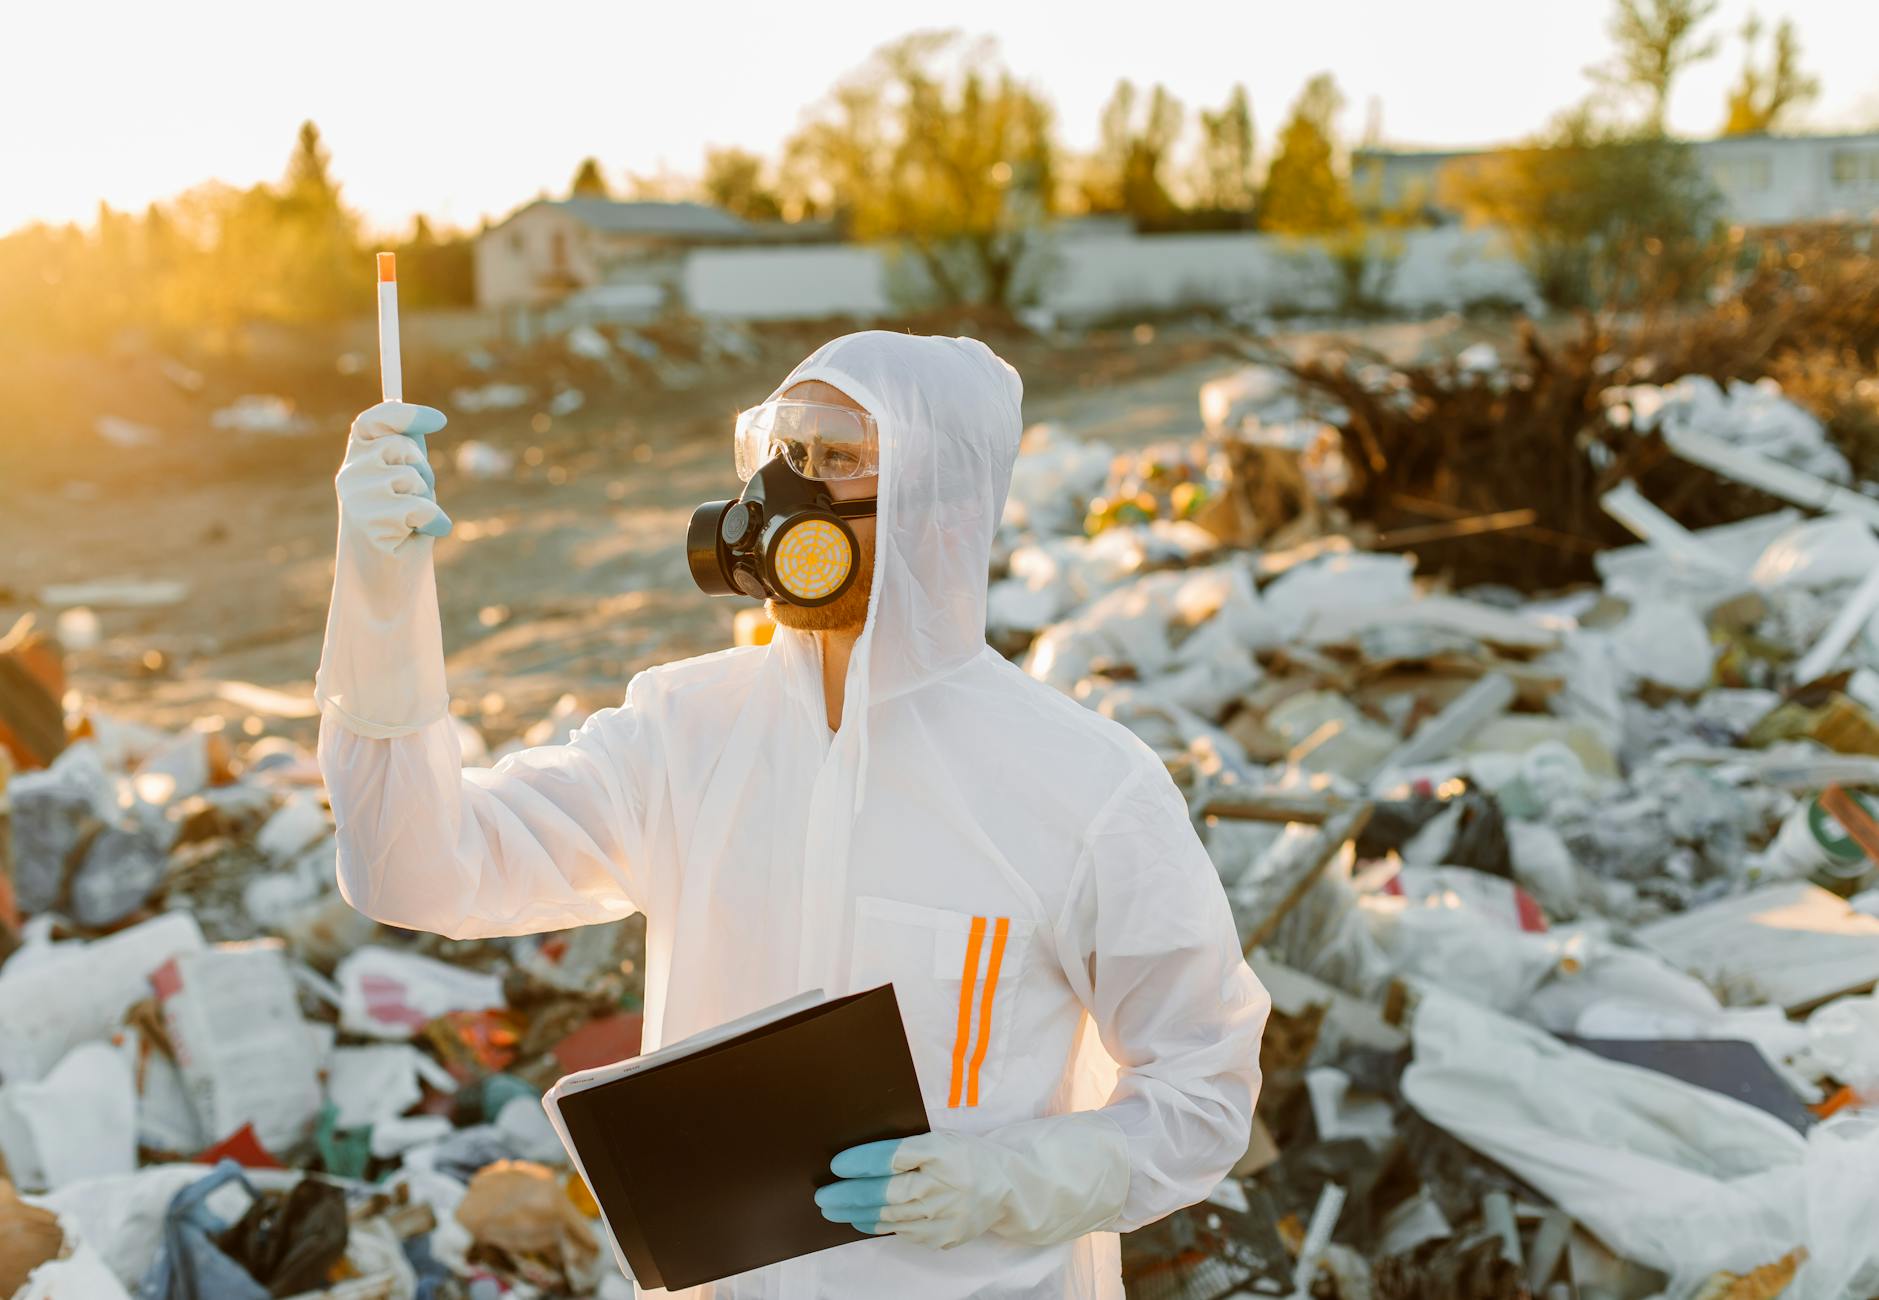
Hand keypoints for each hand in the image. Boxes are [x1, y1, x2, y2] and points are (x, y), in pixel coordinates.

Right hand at [337, 401, 451, 553]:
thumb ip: (409, 457)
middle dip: (424, 472)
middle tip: (418, 501)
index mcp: (357, 462)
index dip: (404, 414)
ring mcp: (355, 497)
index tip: (439, 420)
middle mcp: (349, 475)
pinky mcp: (367, 521)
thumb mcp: (408, 487)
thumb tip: (420, 424)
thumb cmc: (403, 533)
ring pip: (411, 477)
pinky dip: (432, 522)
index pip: (372, 421)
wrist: (387, 583)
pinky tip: (420, 536)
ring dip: (426, 500)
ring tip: (412, 523)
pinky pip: (418, 507)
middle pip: (402, 447)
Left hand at [815, 1115, 1129, 1251]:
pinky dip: (880, 1225)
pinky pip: (905, 1231)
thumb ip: (906, 1149)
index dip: (863, 1161)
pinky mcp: (945, 1237)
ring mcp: (945, 1215)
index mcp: (942, 1152)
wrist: (1009, 1189)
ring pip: (892, 1216)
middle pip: (888, 1191)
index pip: (895, 1156)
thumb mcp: (940, 1141)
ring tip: (833, 1209)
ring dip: (858, 1213)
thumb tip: (861, 1159)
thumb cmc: (967, 1157)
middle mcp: (944, 1184)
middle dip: (850, 1194)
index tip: (837, 1163)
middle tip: (822, 1195)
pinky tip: (862, 1220)